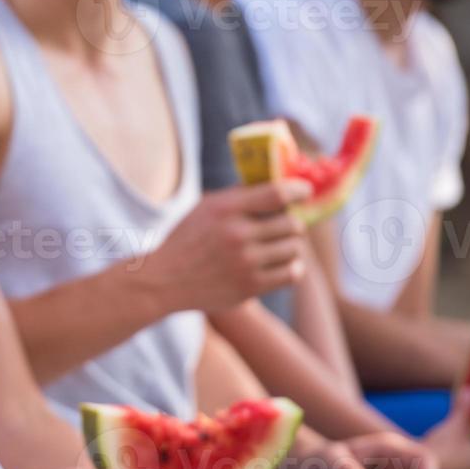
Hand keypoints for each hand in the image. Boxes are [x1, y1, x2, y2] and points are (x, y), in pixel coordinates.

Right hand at [138, 181, 310, 312]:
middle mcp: (237, 234)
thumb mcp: (206, 207)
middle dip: (292, 222)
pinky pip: (292, 273)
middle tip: (285, 224)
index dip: (298, 190)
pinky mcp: (251, 286)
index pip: (276, 194)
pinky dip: (292, 266)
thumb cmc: (188, 239)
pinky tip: (281, 262)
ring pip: (294, 248)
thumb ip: (239, 196)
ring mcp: (246, 263)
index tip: (305, 191)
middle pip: (292, 223)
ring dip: (291, 245)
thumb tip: (276, 182)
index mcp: (225, 209)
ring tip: (278, 245)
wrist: (165, 280)